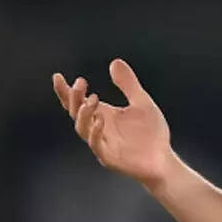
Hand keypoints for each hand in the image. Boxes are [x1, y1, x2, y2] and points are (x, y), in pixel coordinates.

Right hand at [52, 58, 172, 186]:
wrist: (163, 160)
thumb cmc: (152, 133)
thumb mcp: (142, 103)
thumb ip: (128, 84)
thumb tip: (114, 62)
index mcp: (102, 115)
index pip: (77, 102)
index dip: (65, 91)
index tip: (58, 76)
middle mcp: (98, 129)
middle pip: (76, 113)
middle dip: (75, 98)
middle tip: (81, 83)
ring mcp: (102, 144)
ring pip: (82, 129)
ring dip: (84, 114)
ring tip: (92, 99)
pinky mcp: (110, 159)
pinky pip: (97, 146)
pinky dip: (95, 133)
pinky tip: (100, 120)